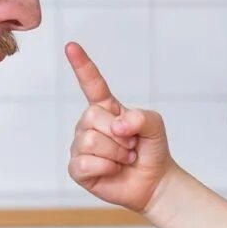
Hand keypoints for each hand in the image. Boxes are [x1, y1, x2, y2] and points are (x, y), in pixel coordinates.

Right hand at [64, 42, 173, 213]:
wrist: (153, 181)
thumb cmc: (151, 149)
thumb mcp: (155, 125)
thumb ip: (141, 117)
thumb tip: (117, 125)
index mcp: (106, 108)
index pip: (91, 84)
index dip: (82, 65)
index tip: (71, 46)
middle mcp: (89, 124)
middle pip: (92, 117)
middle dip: (119, 135)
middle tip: (131, 146)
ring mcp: (81, 146)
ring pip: (91, 141)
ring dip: (117, 154)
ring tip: (125, 158)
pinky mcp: (78, 169)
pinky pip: (86, 163)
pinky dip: (106, 168)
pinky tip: (112, 170)